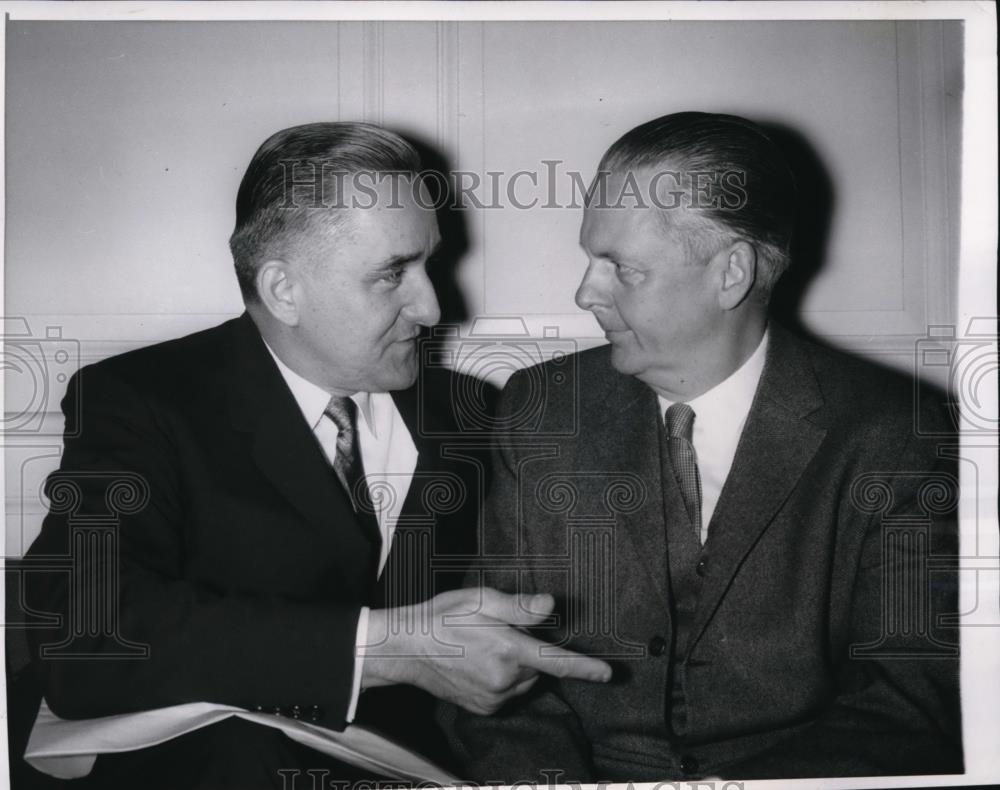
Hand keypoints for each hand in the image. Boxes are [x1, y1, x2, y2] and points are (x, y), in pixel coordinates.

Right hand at [361, 587, 611, 713]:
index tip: (609, 674)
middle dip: (529, 651)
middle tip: (500, 632)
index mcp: (509, 651)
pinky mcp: (483, 708)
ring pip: (523, 681)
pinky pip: (507, 693)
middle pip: (538, 667)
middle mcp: (505, 681)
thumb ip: (521, 606)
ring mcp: (493, 698)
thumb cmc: (443, 617)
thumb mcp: (482, 600)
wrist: (406, 649)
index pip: (557, 662)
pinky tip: (478, 663)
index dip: (586, 668)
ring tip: (483, 647)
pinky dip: (502, 679)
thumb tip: (551, 605)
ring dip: (516, 666)